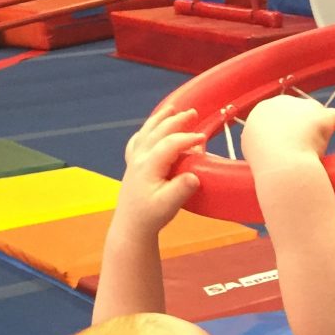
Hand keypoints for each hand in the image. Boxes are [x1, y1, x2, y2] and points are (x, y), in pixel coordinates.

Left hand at [116, 105, 206, 232]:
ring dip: (161, 119)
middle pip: (158, 132)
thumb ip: (181, 189)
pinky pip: (138, 141)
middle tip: (193, 113)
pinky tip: (151, 128)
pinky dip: (147, 130)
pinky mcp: (133, 165)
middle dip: (176, 121)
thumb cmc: (151, 216)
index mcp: (148, 165)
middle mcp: (140, 158)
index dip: (186, 138)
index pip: (169, 144)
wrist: (131, 226)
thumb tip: (195, 176)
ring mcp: (134, 160)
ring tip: (172, 109)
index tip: (202, 138)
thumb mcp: (168, 205)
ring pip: (147, 132)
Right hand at [241, 96, 334, 169]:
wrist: (281, 169)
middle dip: (300, 130)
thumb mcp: (257, 155)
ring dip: (318, 132)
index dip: (285, 133)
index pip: (277, 117)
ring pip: (315, 117)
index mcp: (260, 112)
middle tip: (299, 152)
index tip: (287, 147)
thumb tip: (277, 148)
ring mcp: (301, 108)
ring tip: (313, 152)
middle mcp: (280, 103)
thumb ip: (266, 145)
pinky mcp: (321, 116)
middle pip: (296, 113)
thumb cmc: (269, 170)